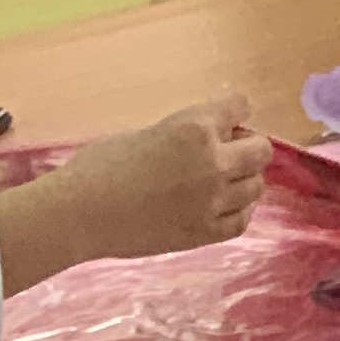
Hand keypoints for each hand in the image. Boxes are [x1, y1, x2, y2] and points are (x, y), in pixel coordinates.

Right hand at [48, 98, 269, 261]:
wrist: (79, 215)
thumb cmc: (100, 167)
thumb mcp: (149, 131)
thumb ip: (184, 135)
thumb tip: (207, 142)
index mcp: (196, 126)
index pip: (240, 106)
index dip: (233, 113)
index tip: (224, 122)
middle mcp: (212, 162)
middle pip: (260, 150)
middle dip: (246, 148)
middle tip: (226, 156)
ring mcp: (210, 201)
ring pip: (255, 186)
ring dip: (244, 181)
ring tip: (222, 184)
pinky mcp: (202, 234)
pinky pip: (241, 221)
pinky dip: (238, 211)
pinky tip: (224, 207)